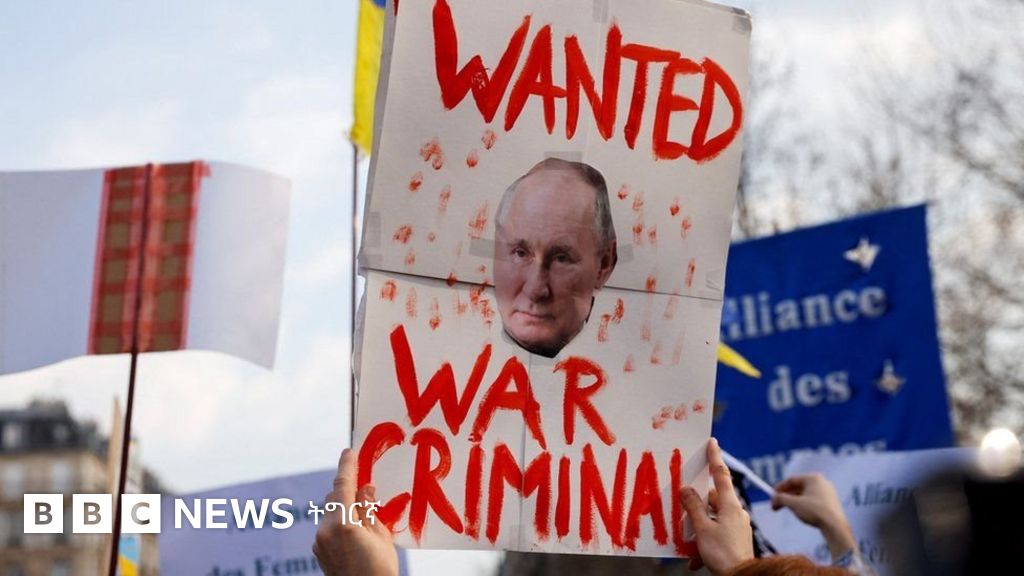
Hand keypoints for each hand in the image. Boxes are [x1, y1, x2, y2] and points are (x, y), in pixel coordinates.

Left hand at [313, 448, 398, 575]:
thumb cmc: (379, 571)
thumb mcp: (381, 537)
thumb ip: (369, 509)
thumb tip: (365, 488)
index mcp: (344, 524)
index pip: (343, 485)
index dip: (347, 466)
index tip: (349, 451)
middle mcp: (326, 530)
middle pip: (334, 496)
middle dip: (348, 488)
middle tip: (365, 486)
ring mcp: (320, 541)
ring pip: (330, 511)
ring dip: (344, 506)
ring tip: (364, 515)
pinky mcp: (318, 550)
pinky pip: (328, 525)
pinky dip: (340, 520)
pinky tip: (355, 530)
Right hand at [680, 437, 753, 575]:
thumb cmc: (723, 553)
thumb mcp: (702, 529)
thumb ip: (693, 508)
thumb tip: (686, 489)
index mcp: (730, 505)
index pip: (720, 475)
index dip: (715, 457)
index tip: (712, 442)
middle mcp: (736, 512)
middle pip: (713, 499)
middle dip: (697, 506)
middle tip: (685, 513)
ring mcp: (737, 525)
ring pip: (713, 518)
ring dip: (699, 528)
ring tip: (691, 543)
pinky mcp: (736, 538)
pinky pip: (717, 533)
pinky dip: (705, 541)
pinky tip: (696, 556)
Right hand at [771, 473, 854, 559]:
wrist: (835, 526)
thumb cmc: (816, 512)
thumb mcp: (794, 504)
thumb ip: (781, 499)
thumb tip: (774, 499)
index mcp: (813, 478)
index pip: (791, 480)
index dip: (779, 488)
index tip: (772, 496)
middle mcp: (822, 482)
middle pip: (798, 487)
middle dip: (786, 496)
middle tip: (777, 505)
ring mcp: (828, 492)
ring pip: (805, 494)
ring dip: (794, 501)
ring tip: (788, 510)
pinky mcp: (831, 502)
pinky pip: (813, 500)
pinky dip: (804, 505)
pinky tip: (800, 514)